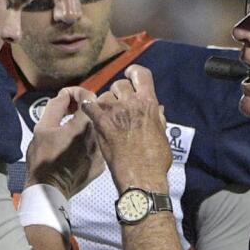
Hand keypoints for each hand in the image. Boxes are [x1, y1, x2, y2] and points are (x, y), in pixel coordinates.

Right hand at [25, 87, 104, 196]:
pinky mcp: (102, 163)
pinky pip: (98, 144)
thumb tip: (64, 96)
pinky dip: (89, 139)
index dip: (75, 91)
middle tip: (67, 109)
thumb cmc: (43, 158)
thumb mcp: (43, 128)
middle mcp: (98, 136)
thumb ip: (56, 106)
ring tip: (71, 126)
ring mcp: (102, 151)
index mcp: (85, 124)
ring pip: (99, 128)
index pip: (88, 96)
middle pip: (96, 111)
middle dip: (82, 105)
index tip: (65, 96)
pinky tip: (76, 144)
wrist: (50, 190)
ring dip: (86, 122)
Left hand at [75, 65, 172, 191]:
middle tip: (118, 105)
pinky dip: (88, 107)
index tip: (130, 75)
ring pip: (104, 96)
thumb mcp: (162, 135)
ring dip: (105, 103)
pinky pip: (89, 106)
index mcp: (149, 103)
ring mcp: (114, 111)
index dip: (134, 72)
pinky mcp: (100, 123)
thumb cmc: (156, 160)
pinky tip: (89, 113)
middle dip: (119, 93)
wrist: (141, 177)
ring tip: (107, 116)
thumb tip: (157, 108)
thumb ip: (157, 118)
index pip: (141, 74)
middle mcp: (131, 102)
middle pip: (120, 85)